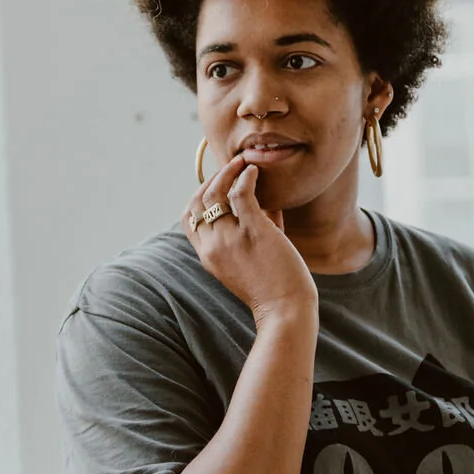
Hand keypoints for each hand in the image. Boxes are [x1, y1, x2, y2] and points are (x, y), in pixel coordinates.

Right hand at [185, 156, 316, 327]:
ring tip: (242, 163)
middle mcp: (213, 246)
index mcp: (207, 256)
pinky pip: (240, 193)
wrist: (285, 310)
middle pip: (198, 201)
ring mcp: (230, 238)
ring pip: (215, 192)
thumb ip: (250, 231)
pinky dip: (245, 177)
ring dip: (227, 171)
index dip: (198, 195)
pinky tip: (254, 172)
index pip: (188, 218)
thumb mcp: (248, 260)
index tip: (215, 183)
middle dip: (211, 178)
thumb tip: (266, 202)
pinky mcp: (253, 232)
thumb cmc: (273, 288)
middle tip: (230, 166)